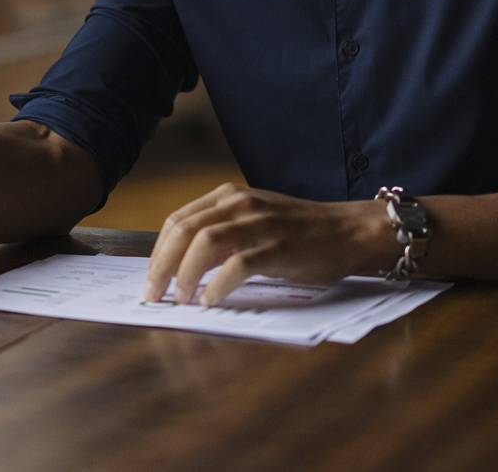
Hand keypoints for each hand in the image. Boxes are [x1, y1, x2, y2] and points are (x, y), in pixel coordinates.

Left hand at [142, 183, 394, 306]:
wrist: (347, 231)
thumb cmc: (299, 232)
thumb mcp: (252, 221)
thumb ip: (221, 234)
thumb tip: (182, 265)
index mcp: (228, 196)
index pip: (178, 221)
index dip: (158, 252)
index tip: (151, 279)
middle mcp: (239, 204)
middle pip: (184, 231)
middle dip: (161, 266)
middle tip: (153, 295)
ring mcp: (259, 224)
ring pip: (204, 244)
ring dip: (185, 275)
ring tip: (181, 300)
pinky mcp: (278, 247)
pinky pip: (238, 264)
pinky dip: (218, 285)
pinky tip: (211, 301)